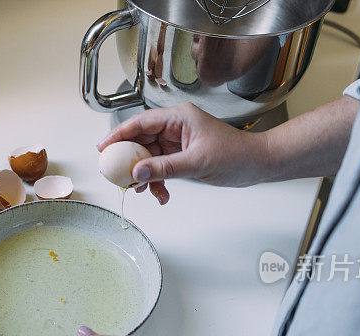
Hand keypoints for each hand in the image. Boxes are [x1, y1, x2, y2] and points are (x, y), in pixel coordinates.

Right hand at [98, 103, 271, 198]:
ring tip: (144, 192)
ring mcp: (176, 142)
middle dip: (129, 161)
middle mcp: (174, 127)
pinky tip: (161, 194)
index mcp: (178, 117)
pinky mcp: (180, 156)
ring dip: (144, 176)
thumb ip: (165, 168)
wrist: (256, 164)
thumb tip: (138, 172)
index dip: (118, 135)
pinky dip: (157, 181)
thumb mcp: (197, 162)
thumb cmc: (236, 155)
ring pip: (147, 158)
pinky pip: (159, 168)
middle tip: (119, 177)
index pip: (140, 123)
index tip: (103, 148)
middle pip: (140, 141)